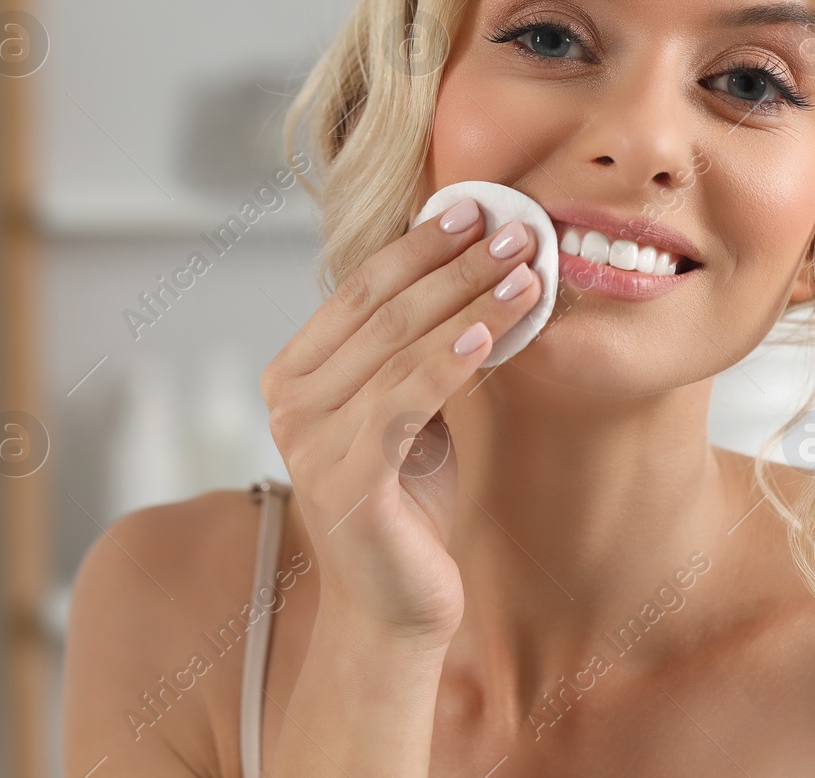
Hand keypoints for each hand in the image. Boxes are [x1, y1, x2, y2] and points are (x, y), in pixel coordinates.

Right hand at [260, 197, 543, 649]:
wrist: (397, 605)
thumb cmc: (410, 501)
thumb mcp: (414, 408)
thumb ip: (422, 347)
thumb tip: (480, 265)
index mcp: (294, 373)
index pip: (360, 287)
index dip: (420, 244)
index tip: (478, 209)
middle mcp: (288, 401)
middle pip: (383, 308)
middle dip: (456, 262)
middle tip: (517, 230)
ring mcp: (309, 441)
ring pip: (399, 346)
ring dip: (470, 301)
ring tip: (526, 271)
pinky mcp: (346, 480)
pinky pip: (406, 400)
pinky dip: (451, 360)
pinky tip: (491, 331)